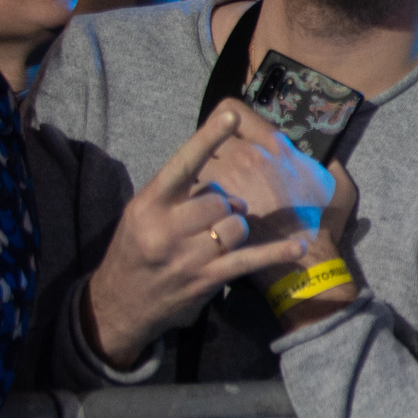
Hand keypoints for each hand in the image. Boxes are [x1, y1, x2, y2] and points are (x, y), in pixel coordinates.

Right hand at [81, 108, 314, 367]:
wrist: (117, 304)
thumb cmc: (136, 250)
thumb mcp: (141, 215)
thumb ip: (175, 193)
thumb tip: (218, 172)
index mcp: (148, 204)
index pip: (182, 164)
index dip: (208, 138)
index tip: (231, 114)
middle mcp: (164, 228)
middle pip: (220, 199)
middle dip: (225, 206)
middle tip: (215, 217)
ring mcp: (186, 255)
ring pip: (236, 225)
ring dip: (237, 230)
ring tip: (220, 239)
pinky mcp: (205, 279)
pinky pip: (249, 259)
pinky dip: (277, 253)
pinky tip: (299, 247)